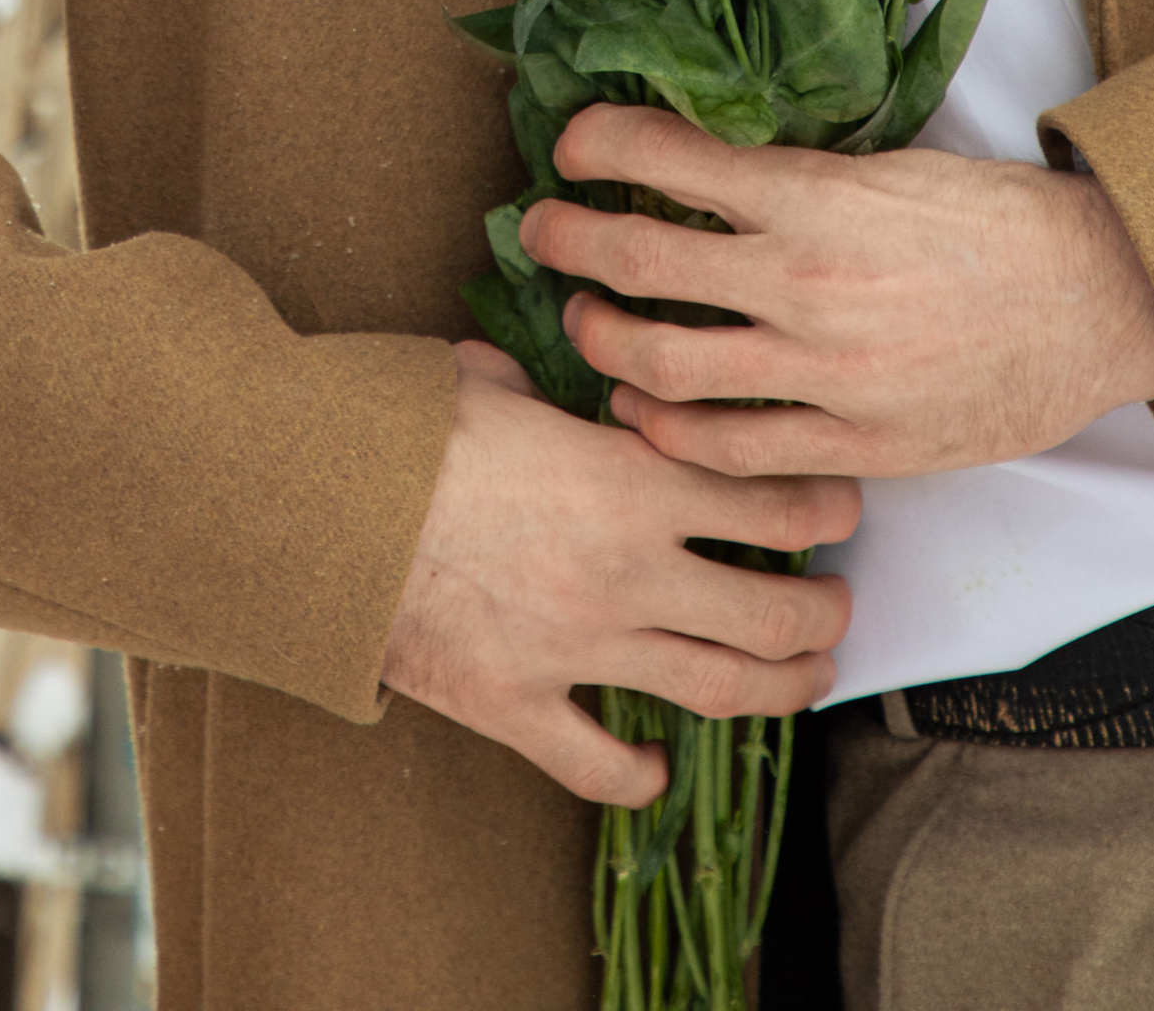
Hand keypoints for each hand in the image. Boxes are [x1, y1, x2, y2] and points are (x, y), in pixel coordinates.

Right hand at [380, 340, 858, 806]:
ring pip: (717, 690)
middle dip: (822, 612)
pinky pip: (601, 763)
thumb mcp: (481, 379)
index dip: (818, 503)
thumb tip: (525, 382)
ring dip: (779, 689)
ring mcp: (578, 650)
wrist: (313, 506)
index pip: (763, 500)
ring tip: (803, 678)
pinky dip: (639, 774)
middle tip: (833, 603)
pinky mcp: (519, 706)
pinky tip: (655, 767)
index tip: (840, 504)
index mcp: (626, 485)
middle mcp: (624, 576)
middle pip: (770, 612)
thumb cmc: (394, 430)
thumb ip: (531, 388)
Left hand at [527, 103, 1153, 482]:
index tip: (570, 146)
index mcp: (813, 196)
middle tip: (539, 229)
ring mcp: (825, 374)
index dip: (597, 146)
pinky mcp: (853, 446)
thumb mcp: (885, 167)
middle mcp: (805, 282)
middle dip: (567, 240)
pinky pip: (731, 451)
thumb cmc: (994, 221)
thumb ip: (793, 178)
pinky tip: (642, 410)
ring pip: (666, 368)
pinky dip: (668, 432)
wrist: (1100, 299)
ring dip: (604, 339)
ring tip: (585, 319)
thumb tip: (700, 171)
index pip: (665, 159)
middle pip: (638, 262)